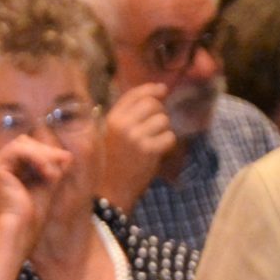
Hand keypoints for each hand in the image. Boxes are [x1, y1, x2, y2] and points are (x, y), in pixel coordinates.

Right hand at [0, 136, 71, 242]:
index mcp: (8, 169)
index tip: (66, 159)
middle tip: (63, 161)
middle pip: (24, 142)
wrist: (21, 230)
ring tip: (53, 173)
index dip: (47, 151)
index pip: (28, 148)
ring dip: (42, 155)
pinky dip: (36, 157)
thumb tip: (68, 155)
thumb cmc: (33, 214)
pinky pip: (18, 150)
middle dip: (46, 151)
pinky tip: (47, 172)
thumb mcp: (48, 185)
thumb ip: (55, 169)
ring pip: (22, 144)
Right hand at [99, 83, 176, 210]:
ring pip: (163, 120)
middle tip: (156, 127)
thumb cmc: (112, 162)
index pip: (134, 94)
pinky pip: (169, 137)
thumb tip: (156, 95)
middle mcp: (123, 124)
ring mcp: (136, 137)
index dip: (151, 89)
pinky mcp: (149, 151)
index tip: (162, 89)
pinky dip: (167, 144)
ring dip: (164, 130)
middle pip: (152, 104)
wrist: (110, 190)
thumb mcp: (113, 134)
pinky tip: (158, 151)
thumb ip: (128, 116)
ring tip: (154, 142)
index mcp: (112, 118)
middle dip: (159, 113)